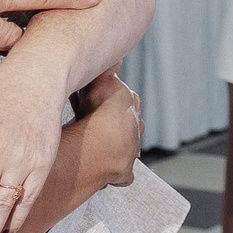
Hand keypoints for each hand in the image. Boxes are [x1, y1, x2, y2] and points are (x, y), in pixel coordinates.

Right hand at [73, 68, 141, 186]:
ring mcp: (130, 153)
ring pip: (132, 148)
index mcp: (129, 110)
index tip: (113, 100)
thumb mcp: (100, 86)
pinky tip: (113, 174)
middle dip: (127, 123)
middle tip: (111, 123)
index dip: (120, 100)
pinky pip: (124, 176)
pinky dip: (119, 175)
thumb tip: (117, 56)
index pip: (129, 101)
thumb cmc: (98, 116)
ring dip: (124, 147)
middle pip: (135, 124)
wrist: (104, 147)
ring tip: (110, 147)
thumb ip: (107, 73)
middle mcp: (134, 131)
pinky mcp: (124, 174)